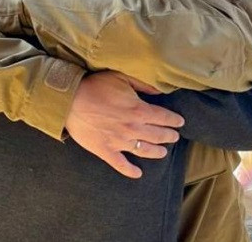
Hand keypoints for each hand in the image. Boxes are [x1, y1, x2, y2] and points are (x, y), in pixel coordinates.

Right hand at [65, 71, 183, 178]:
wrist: (71, 101)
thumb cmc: (96, 86)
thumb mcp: (122, 77)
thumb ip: (143, 84)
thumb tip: (159, 91)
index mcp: (139, 110)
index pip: (163, 117)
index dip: (173, 120)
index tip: (180, 122)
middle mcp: (133, 128)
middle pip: (158, 135)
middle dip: (169, 136)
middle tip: (174, 137)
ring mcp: (120, 141)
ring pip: (144, 150)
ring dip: (156, 152)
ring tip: (163, 153)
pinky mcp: (106, 151)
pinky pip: (121, 164)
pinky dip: (130, 171)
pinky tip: (138, 174)